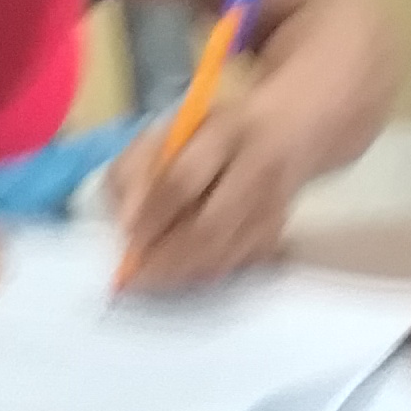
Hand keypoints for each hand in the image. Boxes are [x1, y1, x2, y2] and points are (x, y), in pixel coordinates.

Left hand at [113, 91, 309, 294]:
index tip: (126, 239)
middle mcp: (256, 171)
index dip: (151, 217)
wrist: (286, 131)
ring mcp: (273, 206)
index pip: (182, 182)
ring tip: (150, 278)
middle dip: (164, 259)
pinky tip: (182, 272)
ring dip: (181, 273)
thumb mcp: (171, 131)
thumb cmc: (215, 133)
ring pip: (223, 255)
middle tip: (133, 276)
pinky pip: (236, 264)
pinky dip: (204, 273)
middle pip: (208, 229)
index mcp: (225, 133)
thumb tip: (124, 222)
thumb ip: (137, 167)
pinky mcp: (278, 232)